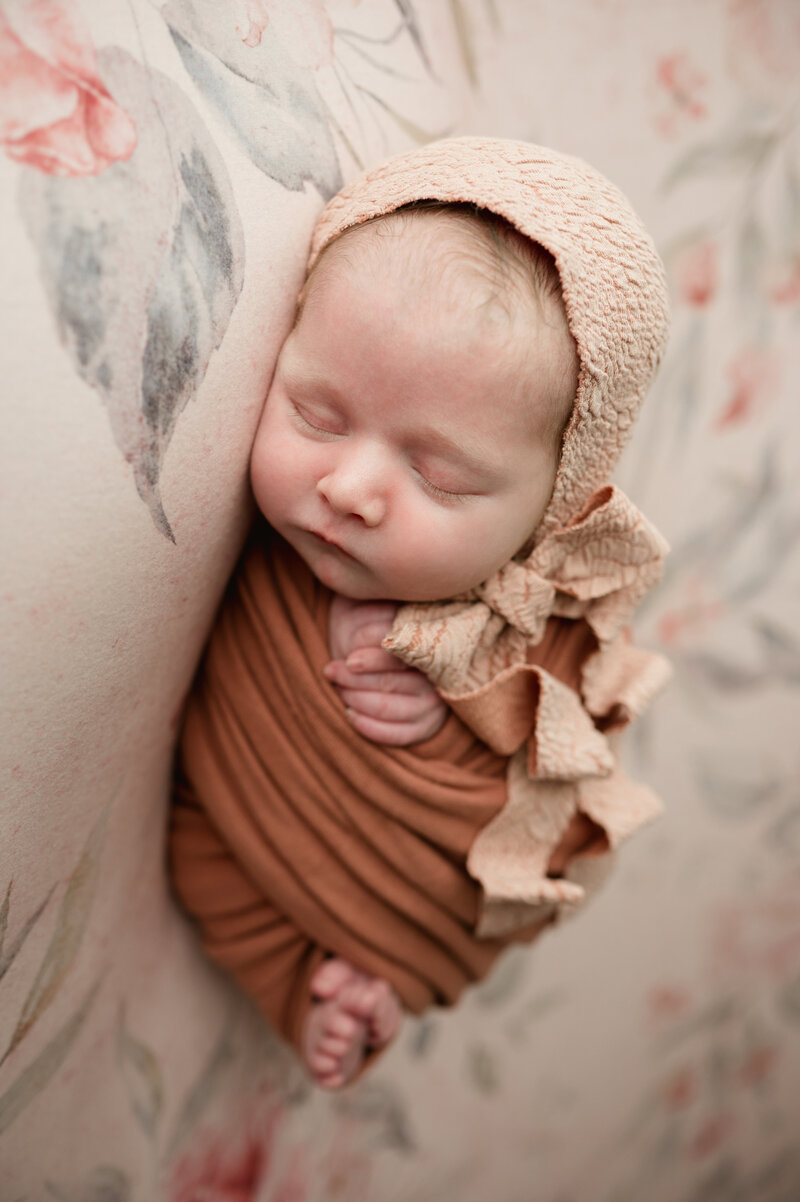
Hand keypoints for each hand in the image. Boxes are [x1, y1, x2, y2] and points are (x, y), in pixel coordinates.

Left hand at [325, 594, 447, 745]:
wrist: (389, 640)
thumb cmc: (379, 622)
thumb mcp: (379, 612)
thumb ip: (382, 620)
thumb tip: (381, 636)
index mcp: (435, 644)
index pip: (403, 658)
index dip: (375, 661)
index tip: (349, 660)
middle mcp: (440, 677)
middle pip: (390, 684)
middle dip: (354, 680)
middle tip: (331, 670)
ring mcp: (436, 705)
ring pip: (389, 709)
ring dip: (356, 700)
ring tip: (338, 687)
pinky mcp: (427, 726)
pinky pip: (397, 734)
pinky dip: (368, 727)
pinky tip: (349, 714)